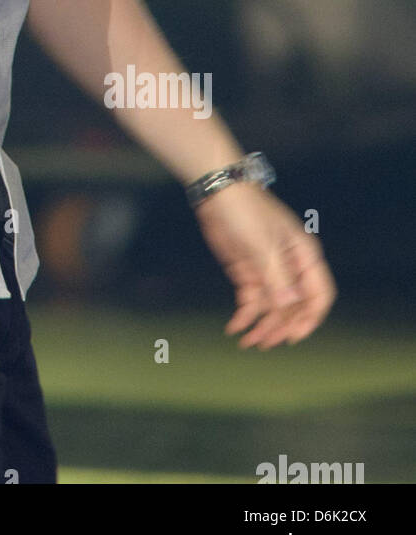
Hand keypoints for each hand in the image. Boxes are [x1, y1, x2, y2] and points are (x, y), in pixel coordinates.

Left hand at [192, 182, 336, 348]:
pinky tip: (235, 327)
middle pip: (293, 306)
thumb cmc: (246, 210)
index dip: (310, 318)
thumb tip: (288, 307)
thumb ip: (276, 277)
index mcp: (304, 256)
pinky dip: (245, 315)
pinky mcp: (248, 272)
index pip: (319, 295)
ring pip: (272, 307)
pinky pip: (252, 300)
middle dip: (280, 326)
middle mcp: (290, 267)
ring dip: (261, 325)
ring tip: (247, 342)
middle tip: (264, 343)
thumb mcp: (263, 244)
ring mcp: (268, 271)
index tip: (293, 336)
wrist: (216, 192)